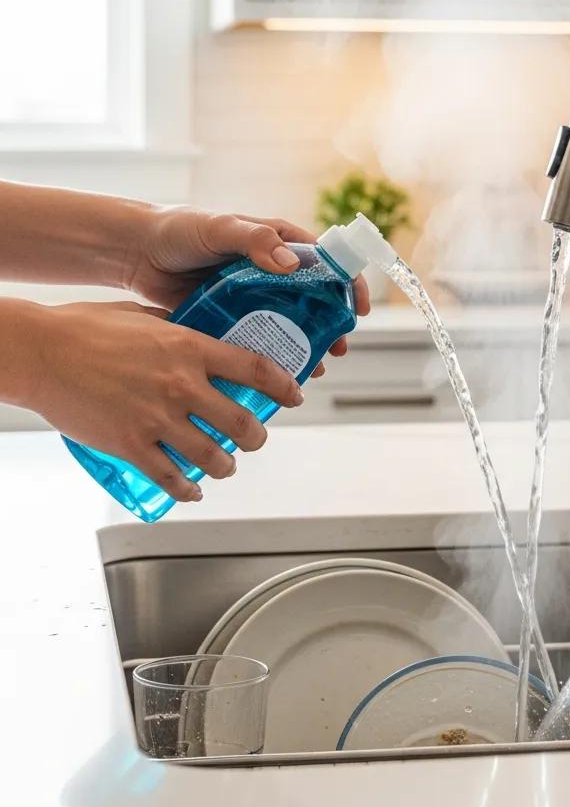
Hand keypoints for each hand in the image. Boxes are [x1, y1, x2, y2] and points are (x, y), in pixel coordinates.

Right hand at [30, 301, 305, 501]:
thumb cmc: (84, 328)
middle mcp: (182, 385)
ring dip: (226, 466)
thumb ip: (179, 330)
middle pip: (243, 423)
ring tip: (224, 465)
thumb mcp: (145, 316)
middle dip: (256, 437)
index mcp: (190, 348)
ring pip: (214, 457)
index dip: (284, 387)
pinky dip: (188, 489)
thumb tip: (202, 336)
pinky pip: (171, 478)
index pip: (256, 370)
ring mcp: (157, 418)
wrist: (38, 351)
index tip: (295, 396)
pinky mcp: (131, 444)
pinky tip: (191, 489)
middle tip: (255, 439)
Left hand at [128, 206, 370, 374]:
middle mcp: (271, 270)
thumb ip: (255, 240)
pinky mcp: (233, 317)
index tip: (357, 308)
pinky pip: (261, 339)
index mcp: (276, 243)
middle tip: (338, 348)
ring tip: (316, 367)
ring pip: (291, 323)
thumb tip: (291, 264)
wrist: (135, 252)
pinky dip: (273, 356)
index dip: (347, 284)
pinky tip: (280, 375)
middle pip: (315, 299)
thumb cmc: (178, 230)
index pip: (325, 261)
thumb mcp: (219, 229)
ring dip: (307, 345)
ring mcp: (254, 296)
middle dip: (331, 325)